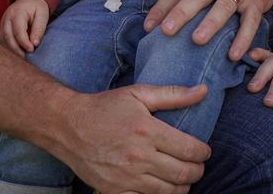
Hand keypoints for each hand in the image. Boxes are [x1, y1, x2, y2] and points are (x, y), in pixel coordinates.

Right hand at [0, 0, 49, 56]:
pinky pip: (2, 42)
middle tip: (27, 58)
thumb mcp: (42, 15)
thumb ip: (39, 28)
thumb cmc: (37, 7)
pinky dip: (9, 49)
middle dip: (16, 50)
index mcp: (17, 13)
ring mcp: (2, 24)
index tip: (32, 50)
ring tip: (23, 58)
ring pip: (3, 41)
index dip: (24, 43)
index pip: (18, 31)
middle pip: (8, 38)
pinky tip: (17, 54)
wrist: (28, 0)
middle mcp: (6, 19)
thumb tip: (35, 44)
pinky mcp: (2, 30)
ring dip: (12, 51)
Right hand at [53, 84, 210, 193]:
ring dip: (182, 187)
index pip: (188, 150)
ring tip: (184, 178)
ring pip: (167, 192)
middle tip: (198, 166)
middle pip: (182, 173)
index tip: (205, 151)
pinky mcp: (114, 191)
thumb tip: (203, 90)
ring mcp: (126, 178)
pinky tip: (163, 189)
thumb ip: (173, 94)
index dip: (203, 153)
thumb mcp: (138, 94)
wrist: (68, 126)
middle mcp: (138, 157)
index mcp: (147, 131)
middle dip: (197, 172)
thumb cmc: (104, 107)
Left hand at [145, 0, 272, 60]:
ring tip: (197, 41)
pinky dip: (242, 39)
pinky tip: (233, 55)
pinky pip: (250, 22)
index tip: (149, 26)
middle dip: (181, 13)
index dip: (163, 6)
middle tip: (166, 31)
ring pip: (223, 6)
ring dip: (210, 24)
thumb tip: (159, 13)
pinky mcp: (258, 1)